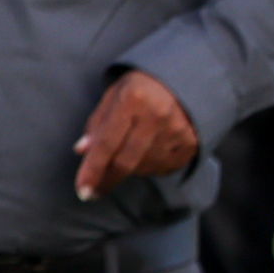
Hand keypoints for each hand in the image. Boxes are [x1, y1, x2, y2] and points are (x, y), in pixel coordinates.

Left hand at [73, 69, 198, 199]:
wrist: (181, 80)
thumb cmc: (138, 90)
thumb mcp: (112, 99)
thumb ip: (97, 125)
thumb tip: (82, 151)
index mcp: (133, 99)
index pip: (107, 143)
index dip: (93, 169)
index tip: (83, 190)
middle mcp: (158, 115)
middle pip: (126, 162)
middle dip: (107, 180)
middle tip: (94, 191)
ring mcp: (178, 129)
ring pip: (144, 167)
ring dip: (128, 170)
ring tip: (126, 154)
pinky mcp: (191, 141)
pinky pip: (163, 168)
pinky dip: (149, 167)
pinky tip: (147, 153)